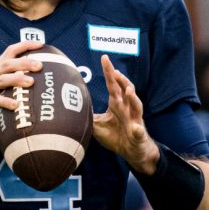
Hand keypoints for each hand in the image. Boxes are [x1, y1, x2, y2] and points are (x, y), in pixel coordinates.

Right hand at [0, 41, 43, 131]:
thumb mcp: (3, 85)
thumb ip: (17, 78)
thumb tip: (43, 76)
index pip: (11, 51)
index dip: (25, 45)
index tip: (41, 44)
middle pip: (8, 64)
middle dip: (24, 63)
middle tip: (39, 65)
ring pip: (2, 80)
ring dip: (17, 80)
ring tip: (31, 82)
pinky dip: (6, 102)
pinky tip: (16, 104)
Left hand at [93, 54, 158, 173]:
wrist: (132, 152)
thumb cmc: (116, 135)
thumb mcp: (97, 125)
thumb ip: (87, 115)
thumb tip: (69, 108)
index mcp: (117, 103)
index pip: (113, 84)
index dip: (109, 71)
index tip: (104, 58)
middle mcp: (127, 108)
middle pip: (126, 90)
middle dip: (122, 80)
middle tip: (115, 70)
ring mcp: (135, 120)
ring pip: (136, 105)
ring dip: (133, 97)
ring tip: (128, 89)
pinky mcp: (139, 134)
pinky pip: (139, 131)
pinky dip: (138, 129)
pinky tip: (136, 128)